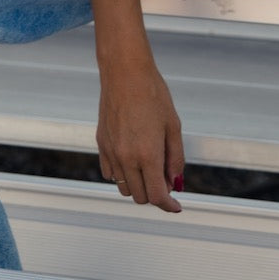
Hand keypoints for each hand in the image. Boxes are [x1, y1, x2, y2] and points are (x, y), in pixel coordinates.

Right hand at [97, 58, 184, 212]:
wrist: (125, 73)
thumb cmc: (152, 94)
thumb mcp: (173, 126)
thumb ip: (175, 157)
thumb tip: (175, 181)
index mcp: (147, 155)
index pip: (158, 196)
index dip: (169, 205)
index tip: (176, 206)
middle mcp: (126, 158)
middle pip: (141, 196)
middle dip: (156, 194)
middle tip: (167, 178)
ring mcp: (111, 153)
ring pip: (124, 188)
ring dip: (139, 185)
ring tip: (151, 166)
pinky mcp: (101, 145)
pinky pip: (111, 174)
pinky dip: (123, 175)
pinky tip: (133, 160)